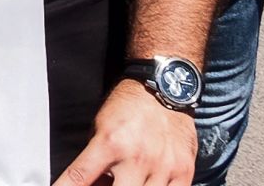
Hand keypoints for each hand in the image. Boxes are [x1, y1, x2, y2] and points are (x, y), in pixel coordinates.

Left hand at [53, 80, 195, 185]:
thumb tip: (88, 185)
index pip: (80, 177)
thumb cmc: (129, 107)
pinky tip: (147, 184)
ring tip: (125, 179)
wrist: (165, 88)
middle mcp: (136, 158)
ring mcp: (162, 167)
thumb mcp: (101, 127)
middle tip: (104, 182)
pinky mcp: (183, 172)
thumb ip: (95, 160)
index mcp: (109, 143)